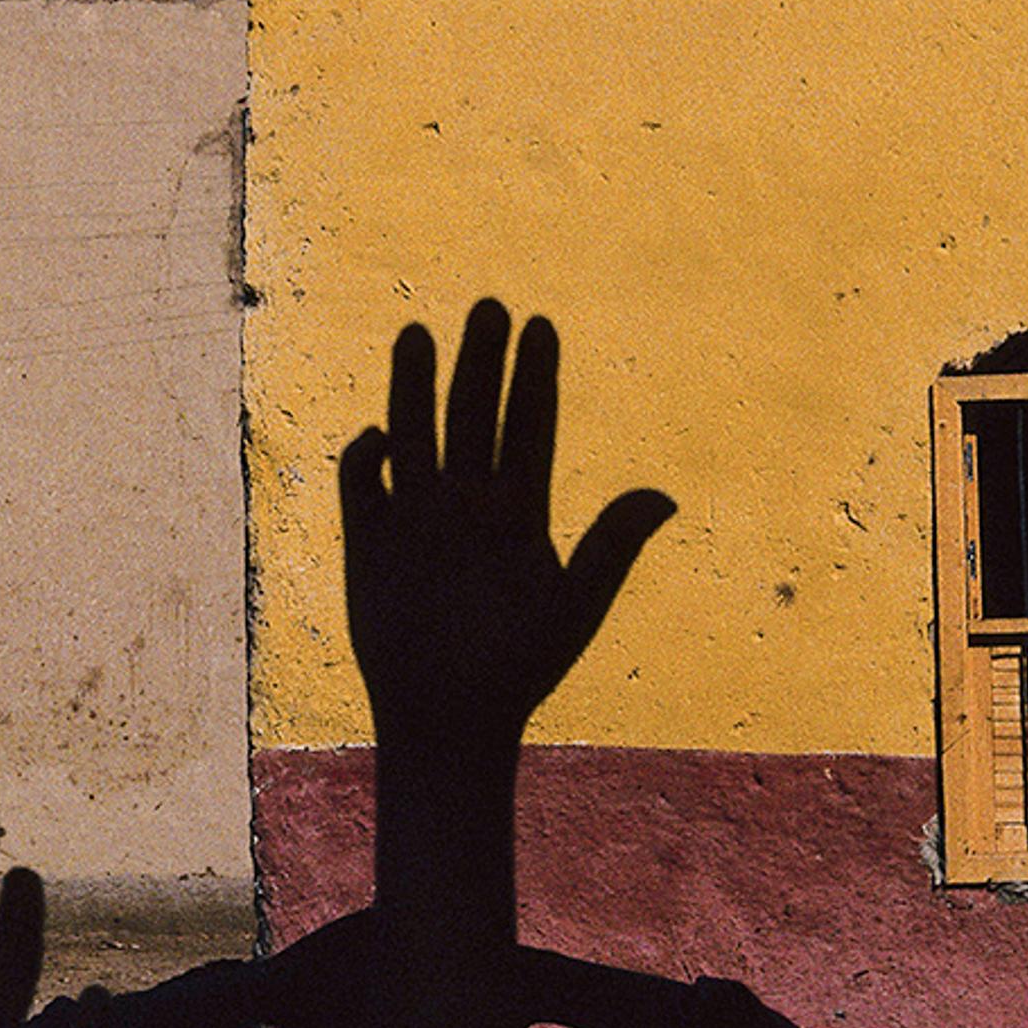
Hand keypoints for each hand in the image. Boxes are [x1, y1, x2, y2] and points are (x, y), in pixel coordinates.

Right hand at [339, 299, 675, 752]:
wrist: (447, 720)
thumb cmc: (519, 671)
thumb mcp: (574, 606)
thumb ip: (611, 546)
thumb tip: (665, 495)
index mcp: (521, 513)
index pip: (529, 429)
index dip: (534, 378)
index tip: (541, 325)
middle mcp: (468, 504)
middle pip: (474, 416)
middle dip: (480, 363)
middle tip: (490, 307)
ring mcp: (417, 518)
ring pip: (415, 433)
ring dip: (415, 386)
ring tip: (419, 331)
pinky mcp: (367, 542)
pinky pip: (362, 482)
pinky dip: (367, 456)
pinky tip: (380, 437)